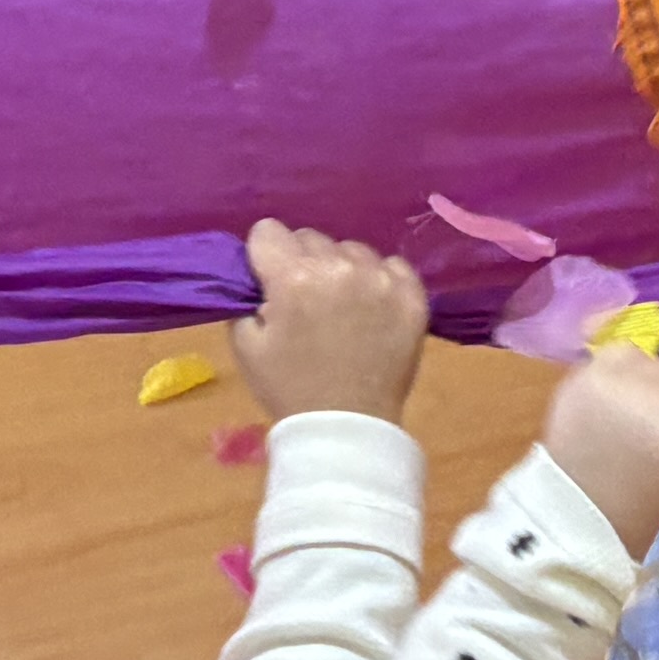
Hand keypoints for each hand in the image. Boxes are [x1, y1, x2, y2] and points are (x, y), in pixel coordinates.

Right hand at [226, 219, 430, 423]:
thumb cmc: (290, 388)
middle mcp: (339, 267)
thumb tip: (259, 274)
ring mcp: (381, 279)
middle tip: (306, 303)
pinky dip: (380, 281)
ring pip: (351, 249)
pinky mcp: (412, 295)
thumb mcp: (246, 345)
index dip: (265, 256)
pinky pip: (391, 265)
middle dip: (302, 263)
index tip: (271, 282)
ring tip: (342, 310)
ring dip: (341, 270)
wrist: (348, 428)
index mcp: (293, 278)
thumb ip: (246, 297)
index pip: (268, 230)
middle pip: (310, 238)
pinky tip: (372, 312)